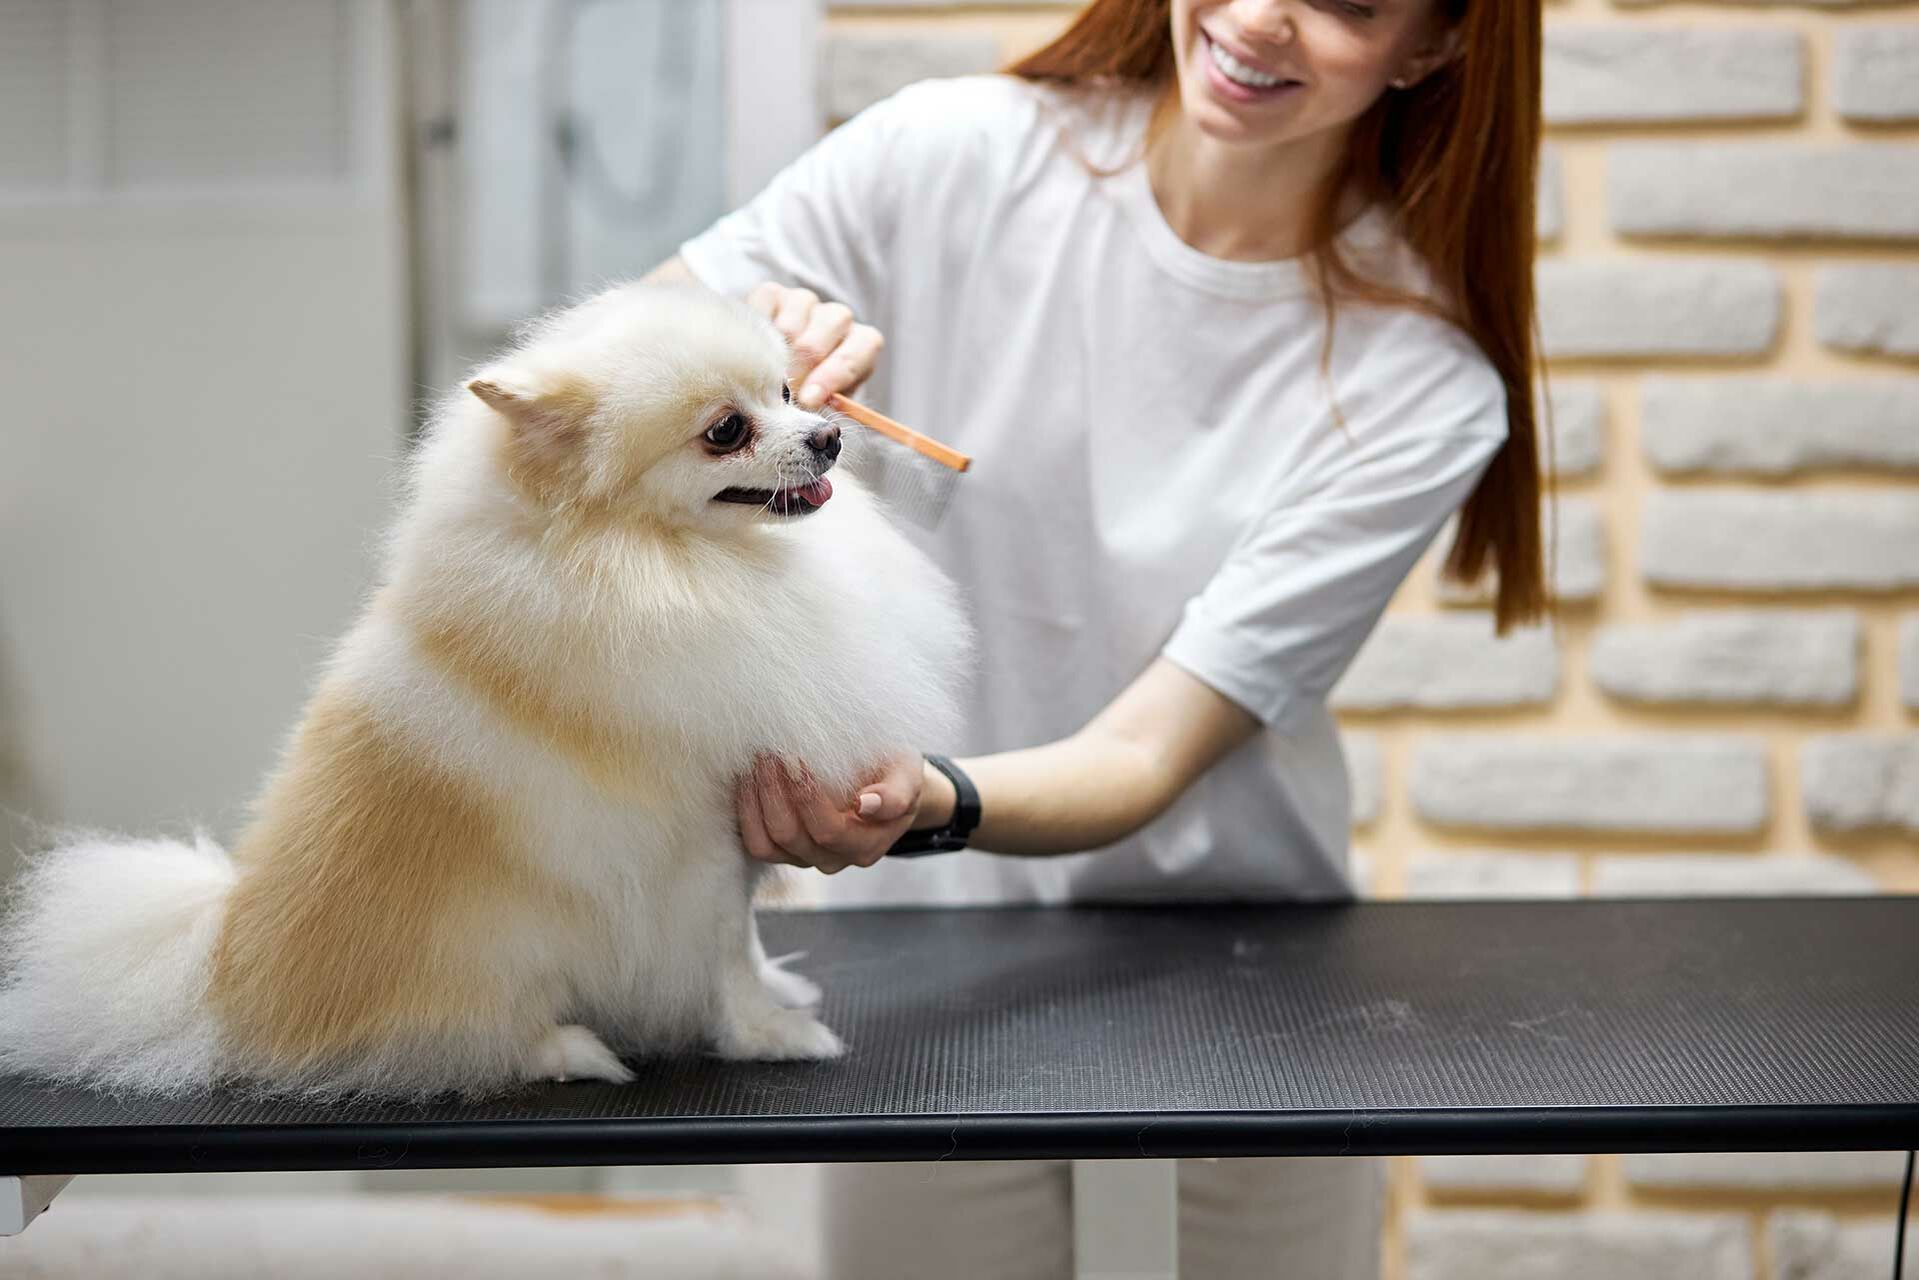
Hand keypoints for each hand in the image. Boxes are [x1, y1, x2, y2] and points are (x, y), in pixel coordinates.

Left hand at [736, 752, 921, 872]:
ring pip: (768, 843)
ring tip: (758, 761)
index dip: (808, 797)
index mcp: (867, 844)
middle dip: (776, 791)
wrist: (884, 782)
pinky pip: (756, 841)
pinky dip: (747, 811)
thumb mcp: (907, 776)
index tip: (797, 758)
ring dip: (757, 800)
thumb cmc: (894, 773)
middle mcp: (834, 858)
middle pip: (792, 836)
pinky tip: (747, 778)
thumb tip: (868, 805)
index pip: (829, 830)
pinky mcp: (783, 850)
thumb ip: (895, 794)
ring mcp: (805, 857)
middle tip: (770, 752)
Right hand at [745, 282, 884, 410]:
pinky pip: (764, 306)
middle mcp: (837, 318)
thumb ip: (826, 411)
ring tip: (764, 377)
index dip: (831, 377)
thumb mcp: (824, 407)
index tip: (809, 400)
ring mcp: (805, 302)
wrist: (777, 371)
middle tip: (779, 395)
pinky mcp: (773, 294)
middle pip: (818, 341)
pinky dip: (755, 330)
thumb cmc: (808, 393)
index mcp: (861, 344)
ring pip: (790, 325)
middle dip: (798, 373)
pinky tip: (750, 351)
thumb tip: (817, 424)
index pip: (855, 354)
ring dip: (775, 356)